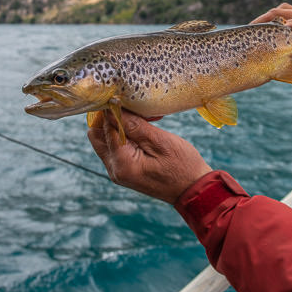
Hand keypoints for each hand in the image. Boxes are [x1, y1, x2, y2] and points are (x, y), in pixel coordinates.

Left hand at [87, 111, 211, 203]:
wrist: (194, 190)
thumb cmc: (182, 166)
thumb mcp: (159, 141)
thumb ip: (133, 125)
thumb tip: (112, 107)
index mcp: (121, 163)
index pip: (103, 128)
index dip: (114, 111)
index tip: (129, 101)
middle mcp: (114, 169)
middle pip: (97, 135)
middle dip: (112, 118)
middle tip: (135, 110)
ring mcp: (118, 171)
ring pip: (106, 140)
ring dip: (121, 125)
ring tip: (145, 119)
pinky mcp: (125, 170)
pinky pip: (117, 147)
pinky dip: (127, 135)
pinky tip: (146, 129)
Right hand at [250, 4, 291, 112]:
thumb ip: (280, 58)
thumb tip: (259, 55)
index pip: (278, 20)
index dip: (262, 30)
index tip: (248, 39)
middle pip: (281, 13)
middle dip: (264, 23)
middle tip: (248, 35)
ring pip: (287, 17)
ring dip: (273, 26)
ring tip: (258, 37)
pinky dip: (283, 31)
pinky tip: (274, 42)